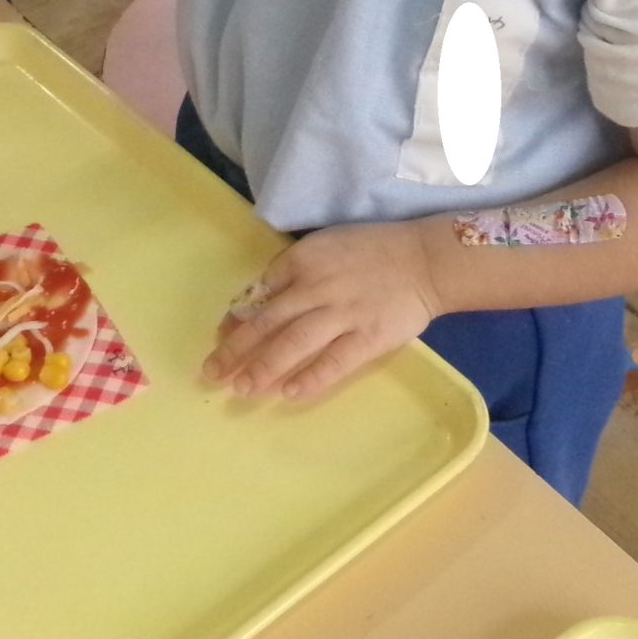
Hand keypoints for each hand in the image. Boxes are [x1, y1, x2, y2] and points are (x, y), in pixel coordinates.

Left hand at [203, 222, 440, 400]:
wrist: (425, 259)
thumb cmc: (374, 250)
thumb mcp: (327, 245)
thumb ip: (295, 271)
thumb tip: (259, 299)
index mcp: (304, 261)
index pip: (261, 291)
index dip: (238, 317)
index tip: (221, 336)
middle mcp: (317, 288)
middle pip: (268, 321)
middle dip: (236, 348)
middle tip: (212, 372)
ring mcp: (343, 314)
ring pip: (293, 343)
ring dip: (263, 367)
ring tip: (242, 388)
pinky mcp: (367, 338)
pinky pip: (333, 362)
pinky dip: (310, 378)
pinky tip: (288, 393)